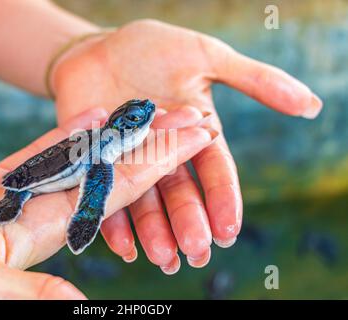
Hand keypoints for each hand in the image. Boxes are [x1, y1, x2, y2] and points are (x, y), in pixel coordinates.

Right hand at [0, 107, 215, 298]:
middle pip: (114, 169)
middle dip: (156, 143)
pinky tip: (94, 114)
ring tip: (155, 108)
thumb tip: (76, 303)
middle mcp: (48, 211)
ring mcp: (24, 194)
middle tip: (195, 115)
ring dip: (119, 133)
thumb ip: (28, 290)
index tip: (197, 142)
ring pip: (82, 156)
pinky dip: (65, 133)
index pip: (121, 191)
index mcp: (50, 232)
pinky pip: (38, 153)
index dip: (161, 164)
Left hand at [50, 19, 322, 272]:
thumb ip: (255, 81)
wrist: (98, 47)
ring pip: (144, 200)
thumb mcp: (206, 57)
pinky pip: (104, 193)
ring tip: (164, 257)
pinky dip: (114, 220)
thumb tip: (310, 105)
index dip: (222, 199)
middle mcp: (162, 153)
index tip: (228, 229)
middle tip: (197, 251)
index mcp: (192, 134)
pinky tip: (126, 246)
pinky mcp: (97, 160)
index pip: (213, 170)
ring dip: (154, 231)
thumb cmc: (154, 49)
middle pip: (179, 191)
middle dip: (188, 222)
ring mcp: (128, 159)